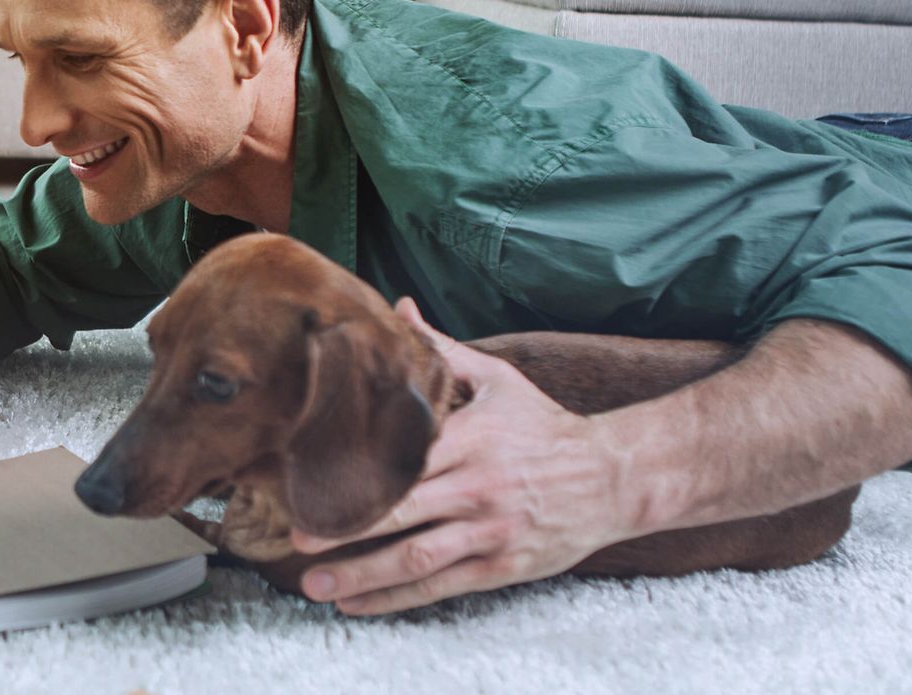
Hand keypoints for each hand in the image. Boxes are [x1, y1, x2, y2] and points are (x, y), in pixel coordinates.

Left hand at [291, 298, 645, 614]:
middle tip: (297, 534)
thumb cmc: (545, 427)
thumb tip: (399, 308)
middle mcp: (478, 486)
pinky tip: (356, 603)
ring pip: (417, 557)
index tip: (308, 474)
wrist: (615, 477)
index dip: (355, 467)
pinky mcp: (501, 565)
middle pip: (402, 510)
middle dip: (345, 525)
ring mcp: (490, 530)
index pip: (403, 455)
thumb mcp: (498, 381)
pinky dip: (396, 598)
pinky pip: (440, 585)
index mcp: (471, 437)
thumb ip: (443, 351)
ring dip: (362, 574)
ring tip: (314, 584)